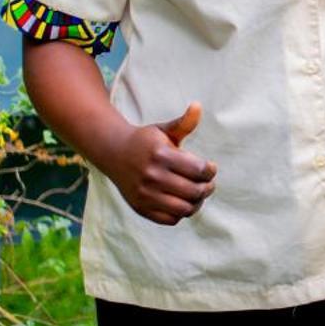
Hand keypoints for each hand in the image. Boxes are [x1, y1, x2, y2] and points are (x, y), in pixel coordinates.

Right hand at [100, 102, 215, 226]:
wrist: (113, 153)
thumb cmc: (146, 141)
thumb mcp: (163, 129)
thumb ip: (183, 122)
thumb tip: (198, 106)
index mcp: (161, 155)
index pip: (198, 170)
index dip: (211, 171)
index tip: (211, 168)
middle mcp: (152, 176)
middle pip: (194, 191)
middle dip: (208, 188)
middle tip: (209, 184)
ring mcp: (145, 195)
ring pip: (183, 209)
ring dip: (197, 203)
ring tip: (198, 195)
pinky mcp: (140, 208)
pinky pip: (170, 219)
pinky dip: (181, 214)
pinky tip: (182, 202)